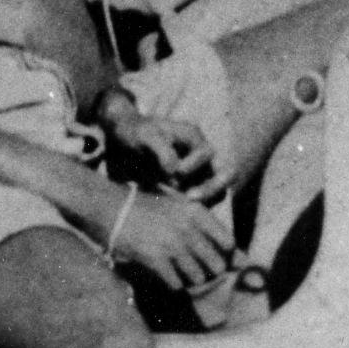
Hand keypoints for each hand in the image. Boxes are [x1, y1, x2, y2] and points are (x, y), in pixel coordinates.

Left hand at [99, 96, 223, 202]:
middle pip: (226, 173)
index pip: (207, 154)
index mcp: (193, 137)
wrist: (122, 141)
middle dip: (212, 188)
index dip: (193, 165)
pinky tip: (179, 214)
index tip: (175, 172)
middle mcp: (201, 156)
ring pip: (219, 191)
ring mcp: (198, 173)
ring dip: (206, 201)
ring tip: (185, 209)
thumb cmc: (135, 133)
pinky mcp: (191, 188)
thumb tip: (175, 172)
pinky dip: (197, 210)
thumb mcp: (144, 135)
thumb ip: (161, 149)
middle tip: (190, 198)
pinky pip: (204, 202)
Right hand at [102, 188, 237, 292]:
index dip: (223, 253)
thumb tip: (243, 263)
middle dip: (208, 270)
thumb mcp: (182, 210)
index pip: (228, 243)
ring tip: (176, 267)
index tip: (211, 252)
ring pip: (198, 278)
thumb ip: (212, 234)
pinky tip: (163, 271)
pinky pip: (176, 284)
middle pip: (216, 265)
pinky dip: (172, 283)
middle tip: (193, 265)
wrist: (112, 208)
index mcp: (197, 212)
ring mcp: (172, 245)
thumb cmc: (150, 208)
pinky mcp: (155, 260)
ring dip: (189, 278)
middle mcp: (188, 228)